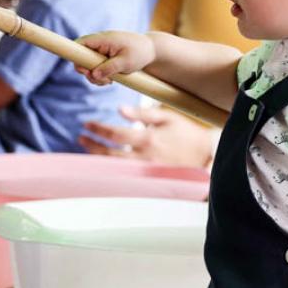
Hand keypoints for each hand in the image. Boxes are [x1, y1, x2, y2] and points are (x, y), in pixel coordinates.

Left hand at [78, 106, 215, 166]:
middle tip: (81, 137)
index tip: (87, 124)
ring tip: (88, 148)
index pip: (115, 134)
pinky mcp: (150, 178)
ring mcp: (146, 170)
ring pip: (115, 166)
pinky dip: (111, 168)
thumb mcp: (167, 117)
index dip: (98, 129)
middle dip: (92, 145)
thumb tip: (120, 110)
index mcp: (147, 138)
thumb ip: (142, 113)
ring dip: (98, 157)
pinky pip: (125, 174)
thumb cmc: (187, 133)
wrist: (207, 155)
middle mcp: (144, 157)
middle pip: (109, 153)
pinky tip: (103, 162)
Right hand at [79, 30, 153, 84]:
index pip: (81, 43)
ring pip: (88, 65)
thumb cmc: (140, 53)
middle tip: (102, 81)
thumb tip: (93, 75)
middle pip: (82, 58)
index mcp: (103, 39)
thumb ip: (109, 68)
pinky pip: (96, 68)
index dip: (76, 56)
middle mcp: (100, 44)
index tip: (85, 70)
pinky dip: (100, 76)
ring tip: (109, 81)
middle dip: (88, 72)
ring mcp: (102, 51)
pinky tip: (110, 80)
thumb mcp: (126, 62)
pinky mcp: (105, 58)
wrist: (152, 50)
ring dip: (95, 76)